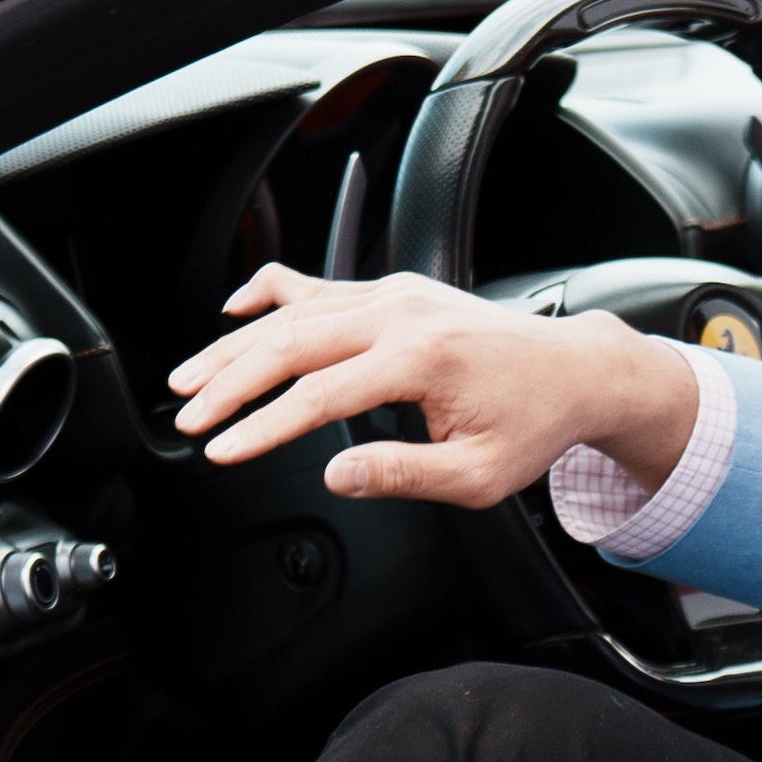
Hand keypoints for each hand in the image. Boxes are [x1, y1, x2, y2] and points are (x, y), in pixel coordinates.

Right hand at [166, 267, 703, 505]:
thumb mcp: (477, 475)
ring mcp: (394, 294)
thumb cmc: (532, 424)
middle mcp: (401, 315)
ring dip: (234, 345)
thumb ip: (403, 476)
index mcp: (420, 361)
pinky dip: (270, 295)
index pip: (317, 397)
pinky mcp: (392, 290)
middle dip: (229, 383)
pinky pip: (317, 286)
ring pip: (293, 313)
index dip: (261, 427)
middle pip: (289, 344)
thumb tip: (337, 475)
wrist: (574, 370)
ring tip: (188, 379)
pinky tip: (235, 310)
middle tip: (188, 417)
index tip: (222, 452)